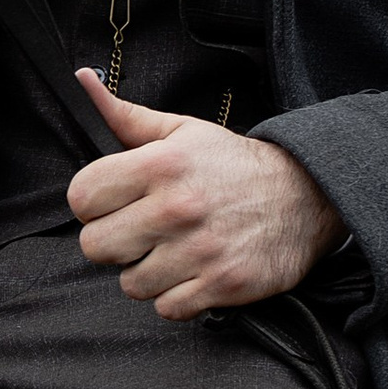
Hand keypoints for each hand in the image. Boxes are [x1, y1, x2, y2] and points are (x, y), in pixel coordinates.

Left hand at [67, 73, 346, 320]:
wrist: (306, 195)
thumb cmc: (233, 165)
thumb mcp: (182, 131)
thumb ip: (127, 116)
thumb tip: (82, 80)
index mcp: (160, 164)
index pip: (81, 198)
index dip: (93, 204)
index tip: (115, 204)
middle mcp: (177, 207)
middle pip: (96, 247)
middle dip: (114, 241)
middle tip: (141, 231)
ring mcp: (200, 249)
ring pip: (130, 284)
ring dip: (147, 272)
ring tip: (172, 251)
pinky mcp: (223, 284)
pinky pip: (167, 308)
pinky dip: (177, 296)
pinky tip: (193, 272)